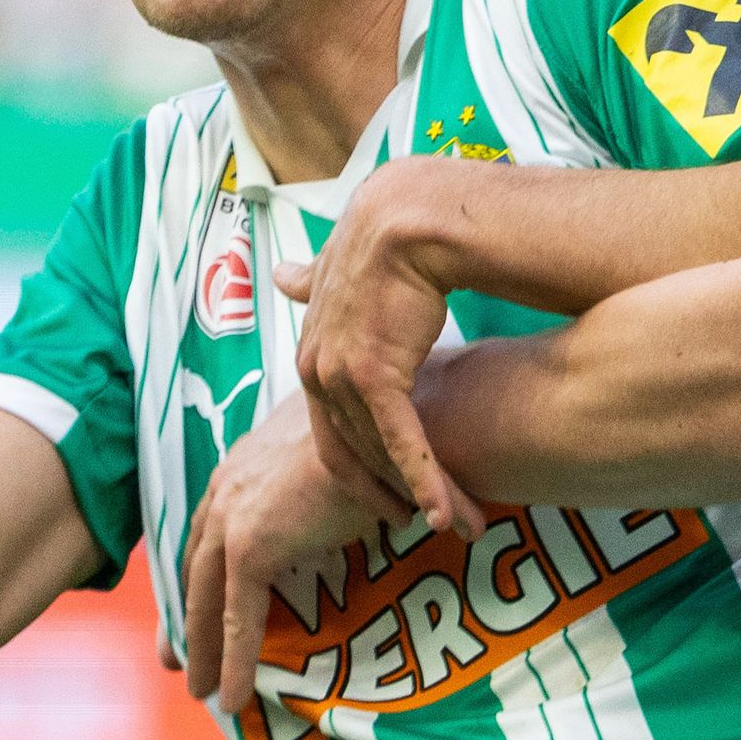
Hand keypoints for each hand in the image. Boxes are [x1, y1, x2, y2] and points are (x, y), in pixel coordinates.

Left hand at [178, 401, 386, 716]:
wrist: (381, 432)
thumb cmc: (372, 440)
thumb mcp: (333, 457)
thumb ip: (320, 481)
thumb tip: (341, 496)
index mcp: (240, 468)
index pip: (207, 532)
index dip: (197, 574)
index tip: (189, 605)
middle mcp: (225, 491)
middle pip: (195, 568)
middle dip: (184, 617)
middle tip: (175, 658)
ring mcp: (233, 518)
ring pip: (207, 601)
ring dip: (202, 648)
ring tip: (201, 690)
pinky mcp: (252, 548)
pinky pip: (239, 618)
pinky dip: (234, 661)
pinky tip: (233, 696)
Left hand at [281, 156, 485, 537]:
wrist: (409, 214)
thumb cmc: (385, 236)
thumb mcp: (337, 267)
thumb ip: (311, 282)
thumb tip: (282, 272)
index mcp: (311, 354)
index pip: (332, 432)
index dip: (361, 470)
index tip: (389, 498)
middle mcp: (316, 370)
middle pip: (354, 453)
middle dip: (390, 496)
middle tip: (425, 525)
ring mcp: (340, 374)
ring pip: (380, 454)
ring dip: (421, 495)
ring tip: (458, 524)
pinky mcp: (374, 373)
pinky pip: (401, 440)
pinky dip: (424, 479)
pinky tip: (445, 514)